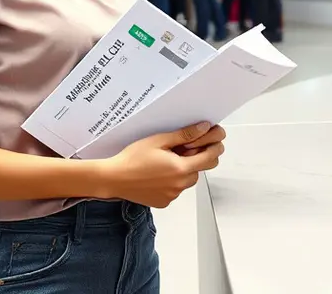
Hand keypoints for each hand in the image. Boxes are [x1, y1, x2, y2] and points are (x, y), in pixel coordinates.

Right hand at [102, 123, 224, 207]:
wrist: (114, 178)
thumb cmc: (133, 158)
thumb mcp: (159, 140)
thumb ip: (184, 135)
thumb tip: (204, 128)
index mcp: (181, 168)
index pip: (209, 158)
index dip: (216, 148)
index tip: (217, 142)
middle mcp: (179, 185)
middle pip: (199, 170)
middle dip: (197, 159)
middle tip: (185, 149)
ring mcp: (172, 195)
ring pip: (188, 181)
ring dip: (184, 171)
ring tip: (167, 162)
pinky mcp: (164, 202)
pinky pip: (176, 190)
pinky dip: (173, 182)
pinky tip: (159, 174)